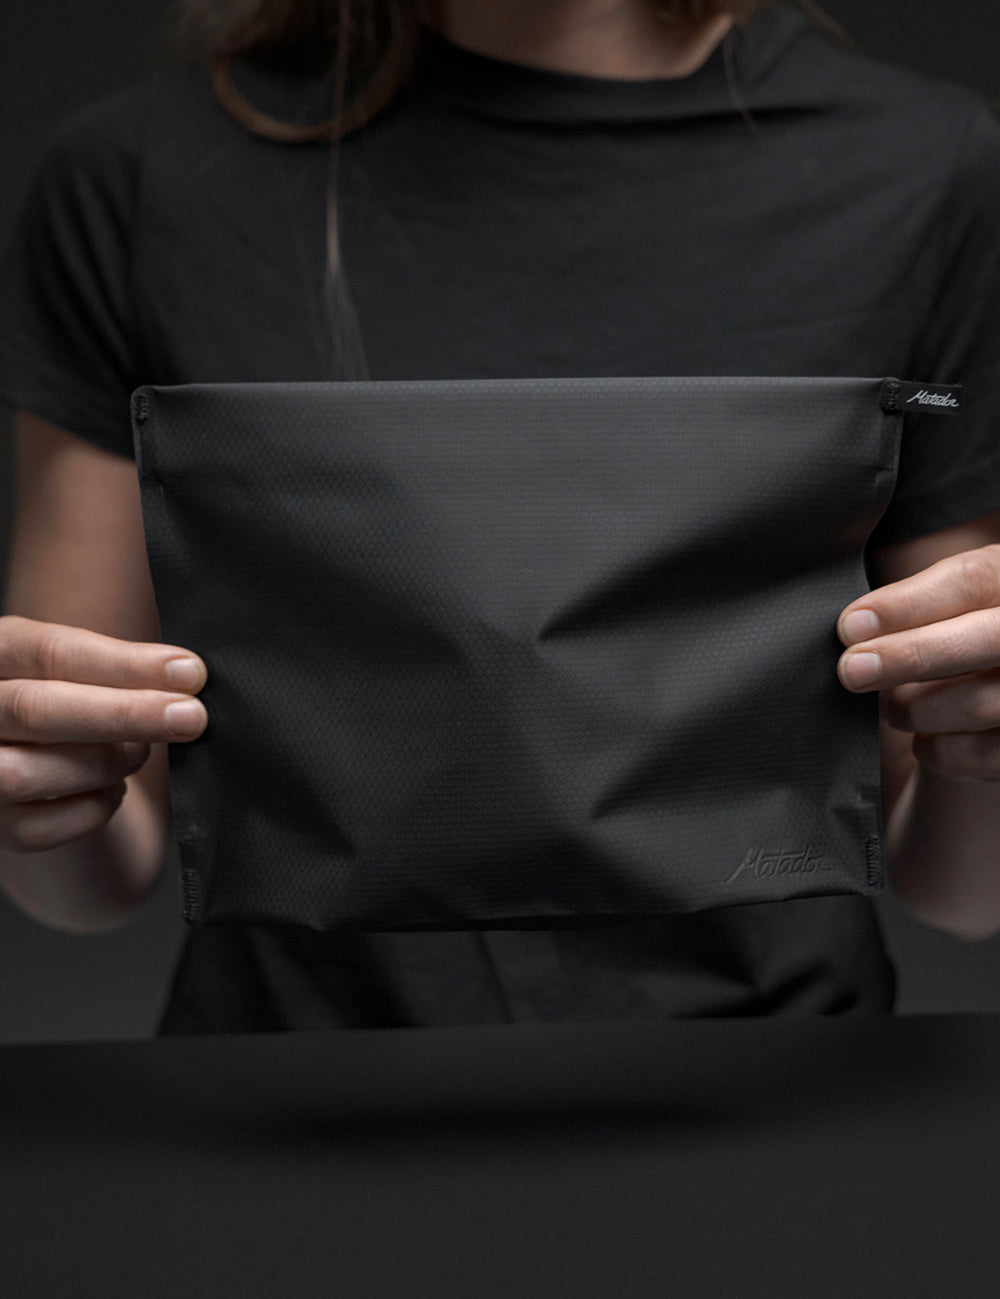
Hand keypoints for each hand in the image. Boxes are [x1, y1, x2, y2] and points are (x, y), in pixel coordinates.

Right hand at [0, 615, 206, 851]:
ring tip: (139, 750)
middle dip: (124, 714)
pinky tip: (112, 786)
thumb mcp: (78, 666)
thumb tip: (186, 675)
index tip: (189, 672)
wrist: (37, 757)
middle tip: (191, 717)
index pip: (48, 652)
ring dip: (105, 762)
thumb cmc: (69, 699)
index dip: (124, 663)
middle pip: (35, 709)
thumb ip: (118, 666)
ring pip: (27, 774)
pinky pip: (40, 829)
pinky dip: (94, 806)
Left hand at [837, 545, 999, 780]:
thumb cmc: (958, 652)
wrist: (985, 712)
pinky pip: (977, 753)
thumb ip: (910, 610)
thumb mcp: (945, 613)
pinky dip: (936, 750)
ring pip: (976, 702)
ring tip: (892, 707)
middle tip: (852, 670)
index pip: (971, 580)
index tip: (851, 625)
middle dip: (910, 655)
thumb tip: (856, 628)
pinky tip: (925, 739)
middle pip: (985, 638)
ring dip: (913, 708)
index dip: (907, 603)